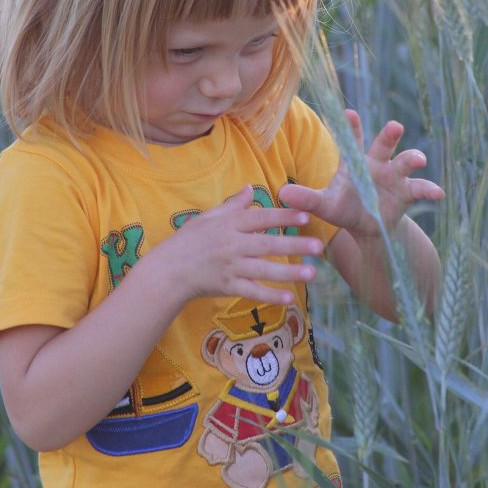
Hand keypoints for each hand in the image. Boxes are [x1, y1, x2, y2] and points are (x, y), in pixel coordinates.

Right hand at [144, 186, 324, 305]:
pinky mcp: (227, 286)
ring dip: (289, 272)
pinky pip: (251, 291)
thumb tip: (250, 188)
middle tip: (319, 246)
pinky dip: (269, 295)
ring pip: (264, 269)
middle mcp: (232, 245)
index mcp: (229, 225)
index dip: (284, 217)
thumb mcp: (208, 217)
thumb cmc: (188, 241)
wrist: (168, 271)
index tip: (306, 215)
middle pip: (267, 244)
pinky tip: (289, 298)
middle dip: (294, 245)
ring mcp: (230, 267)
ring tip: (312, 273)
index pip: (261, 218)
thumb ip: (233, 205)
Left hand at [279, 110, 444, 242]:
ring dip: (413, 158)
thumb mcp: (324, 205)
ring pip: (406, 162)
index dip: (351, 127)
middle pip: (384, 144)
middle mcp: (377, 163)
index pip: (351, 140)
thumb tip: (282, 194)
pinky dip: (430, 190)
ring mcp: (394, 176)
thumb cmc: (344, 209)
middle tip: (395, 126)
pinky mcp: (407, 193)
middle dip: (389, 135)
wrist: (368, 227)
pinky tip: (438, 193)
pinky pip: (421, 189)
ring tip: (418, 159)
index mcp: (355, 162)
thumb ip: (306, 198)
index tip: (349, 113)